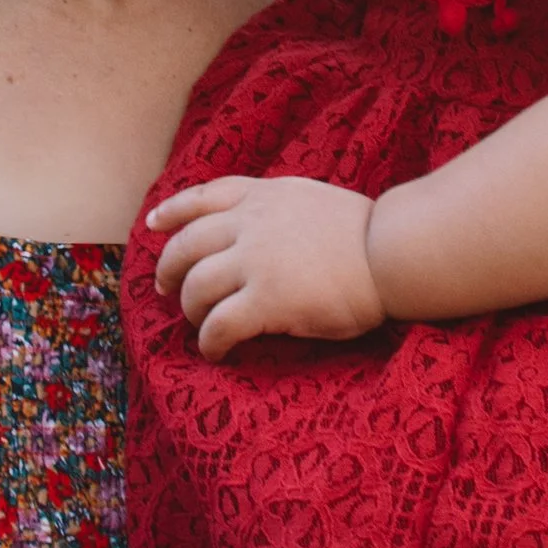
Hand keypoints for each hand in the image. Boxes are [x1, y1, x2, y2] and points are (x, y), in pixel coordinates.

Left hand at [145, 174, 385, 356]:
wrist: (393, 251)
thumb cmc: (367, 232)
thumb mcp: (312, 199)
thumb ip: (278, 209)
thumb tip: (257, 228)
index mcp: (264, 195)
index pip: (203, 197)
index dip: (173, 212)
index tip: (154, 224)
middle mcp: (251, 223)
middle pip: (187, 245)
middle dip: (170, 269)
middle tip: (167, 290)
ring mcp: (255, 262)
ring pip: (196, 287)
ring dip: (191, 310)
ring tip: (200, 324)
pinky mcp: (266, 300)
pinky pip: (218, 325)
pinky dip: (209, 342)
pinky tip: (215, 352)